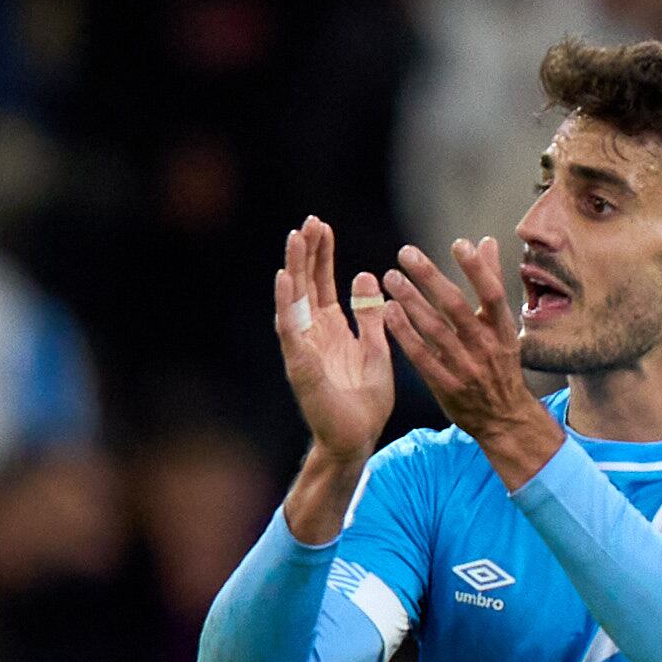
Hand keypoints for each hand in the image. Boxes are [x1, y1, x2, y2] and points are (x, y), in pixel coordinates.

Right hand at [269, 216, 396, 469]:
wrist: (356, 440)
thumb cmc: (365, 401)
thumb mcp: (377, 347)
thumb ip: (368, 314)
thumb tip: (366, 275)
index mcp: (332, 330)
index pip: (322, 284)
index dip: (321, 255)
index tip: (321, 226)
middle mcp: (312, 335)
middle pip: (306, 286)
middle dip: (307, 253)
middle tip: (308, 221)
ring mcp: (303, 350)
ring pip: (295, 301)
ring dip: (293, 269)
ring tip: (295, 238)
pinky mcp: (301, 366)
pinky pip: (292, 330)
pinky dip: (286, 304)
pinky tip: (284, 279)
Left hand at [381, 236, 560, 480]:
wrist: (503, 418)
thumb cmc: (500, 364)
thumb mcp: (504, 326)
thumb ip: (491, 282)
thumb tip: (485, 242)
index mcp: (503, 328)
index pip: (492, 292)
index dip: (477, 268)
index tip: (458, 244)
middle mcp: (485, 345)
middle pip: (455, 306)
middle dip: (429, 277)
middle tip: (406, 253)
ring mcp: (464, 366)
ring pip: (434, 328)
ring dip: (410, 300)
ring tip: (390, 277)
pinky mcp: (444, 384)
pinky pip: (420, 355)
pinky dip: (404, 333)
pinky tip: (388, 312)